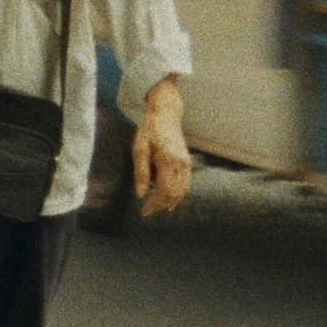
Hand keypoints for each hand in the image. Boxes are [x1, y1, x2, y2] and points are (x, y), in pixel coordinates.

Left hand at [133, 77, 193, 216]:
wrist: (165, 114)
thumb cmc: (150, 130)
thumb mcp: (139, 149)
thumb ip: (140, 172)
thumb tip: (140, 194)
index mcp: (168, 160)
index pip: (164, 191)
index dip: (154, 204)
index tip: (143, 211)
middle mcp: (181, 163)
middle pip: (174, 194)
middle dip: (161, 205)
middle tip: (147, 211)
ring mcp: (186, 163)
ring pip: (182, 191)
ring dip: (170, 201)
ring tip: (157, 207)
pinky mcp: (187, 162)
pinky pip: (185, 184)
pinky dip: (178, 194)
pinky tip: (168, 198)